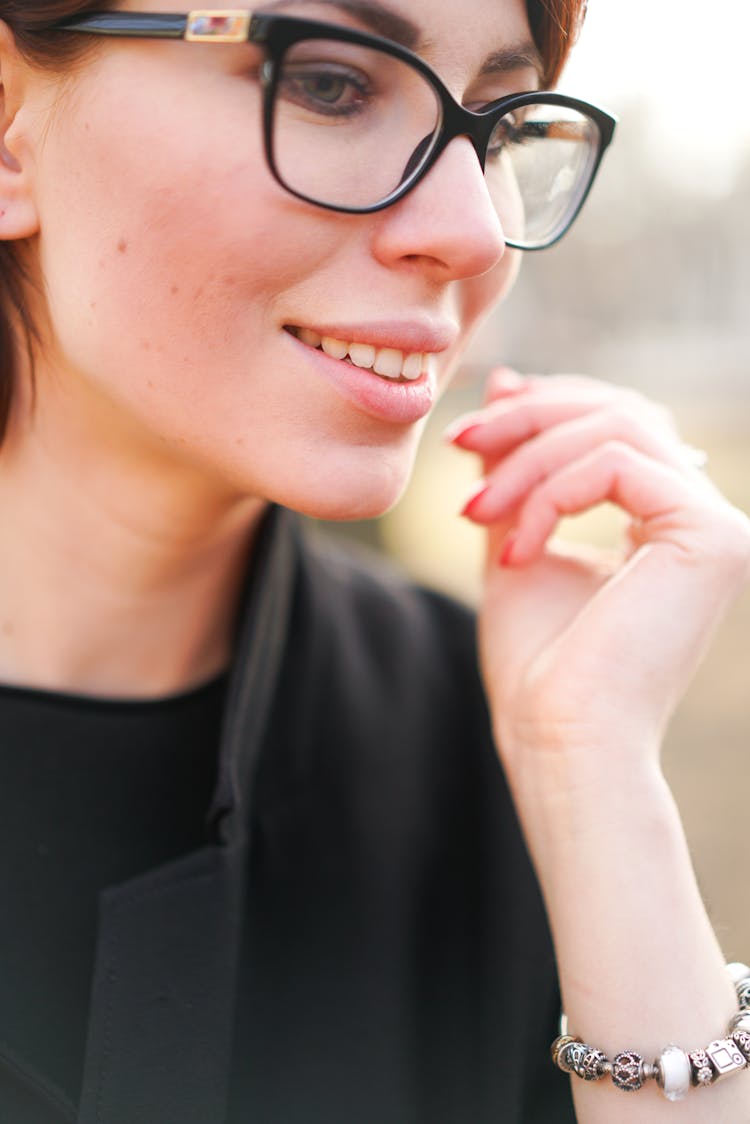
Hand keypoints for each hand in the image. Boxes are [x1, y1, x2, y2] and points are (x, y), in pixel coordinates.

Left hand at [446, 368, 749, 787]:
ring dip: (527, 457)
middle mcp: (701, 517)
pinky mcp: (713, 537)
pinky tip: (514, 546)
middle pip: (620, 410)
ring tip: (473, 511)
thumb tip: (508, 380)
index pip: (615, 424)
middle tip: (460, 445)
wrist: (560, 742)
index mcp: (664, 521)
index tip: (470, 431)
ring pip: (617, 426)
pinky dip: (550, 493)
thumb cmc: (539, 666)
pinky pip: (617, 464)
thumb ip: (517, 468)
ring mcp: (717, 526)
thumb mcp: (514, 538)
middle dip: (528, 419)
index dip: (542, 410)